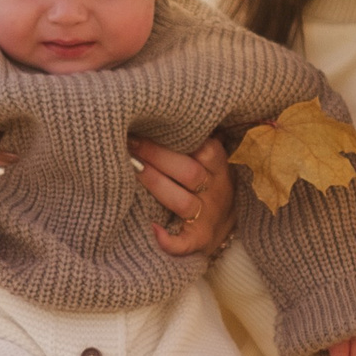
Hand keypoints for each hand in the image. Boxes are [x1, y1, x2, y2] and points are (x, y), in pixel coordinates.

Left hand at [129, 134, 236, 257]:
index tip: (149, 126)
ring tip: (131, 171)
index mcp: (218, 168)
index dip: (178, 139)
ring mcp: (207, 217)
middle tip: (130, 144)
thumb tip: (161, 112)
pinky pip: (185, 243)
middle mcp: (215, 191)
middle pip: (190, 173)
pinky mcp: (199, 240)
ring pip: (183, 202)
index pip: (206, 149)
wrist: (225, 226)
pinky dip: (168, 240)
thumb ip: (194, 141)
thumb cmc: (207, 185)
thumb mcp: (210, 161)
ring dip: (157, 185)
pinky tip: (152, 229)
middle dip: (158, 157)